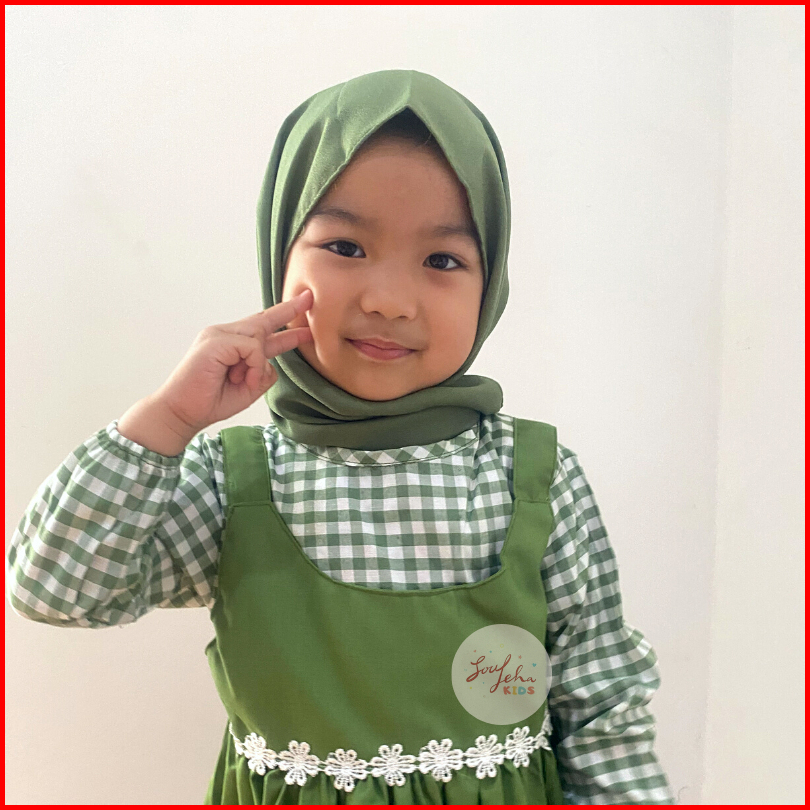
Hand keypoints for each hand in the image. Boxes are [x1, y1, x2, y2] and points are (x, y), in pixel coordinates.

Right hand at [154, 289, 313, 434]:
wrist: (183, 412)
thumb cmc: (212, 401)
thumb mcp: (249, 388)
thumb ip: (263, 372)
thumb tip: (270, 361)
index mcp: (233, 345)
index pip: (264, 331)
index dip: (286, 324)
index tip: (306, 318)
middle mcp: (225, 335)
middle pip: (263, 320)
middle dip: (288, 310)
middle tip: (309, 299)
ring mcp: (219, 335)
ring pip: (259, 338)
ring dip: (257, 365)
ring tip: (240, 382)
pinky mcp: (215, 341)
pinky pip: (252, 348)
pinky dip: (253, 366)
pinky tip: (239, 379)